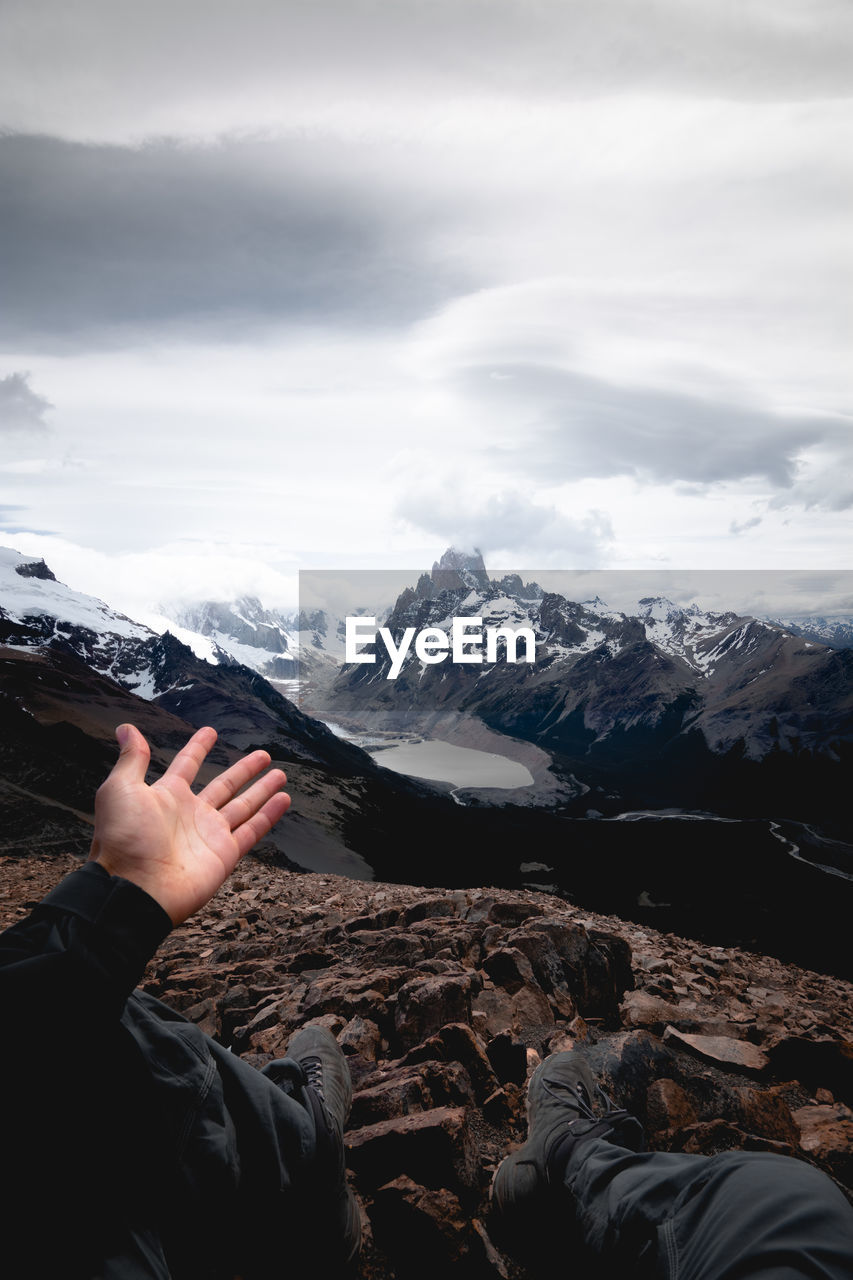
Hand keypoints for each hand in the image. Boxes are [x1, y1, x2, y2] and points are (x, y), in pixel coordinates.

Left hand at [89, 724, 290, 925]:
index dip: (198, 748)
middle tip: (263, 755)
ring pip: (243, 806)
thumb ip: (132, 759)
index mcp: (167, 796)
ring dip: (262, 790)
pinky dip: (269, 815)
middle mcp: (191, 814)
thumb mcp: (120, 789)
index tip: (211, 732)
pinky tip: (283, 800)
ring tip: (280, 774)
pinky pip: (252, 830)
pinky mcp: (225, 854)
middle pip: (224, 785)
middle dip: (243, 770)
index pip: (187, 765)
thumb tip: (126, 728)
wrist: (136, 887)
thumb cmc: (123, 839)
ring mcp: (210, 835)